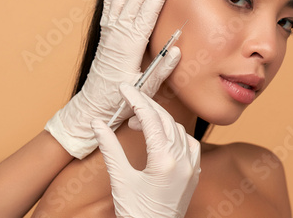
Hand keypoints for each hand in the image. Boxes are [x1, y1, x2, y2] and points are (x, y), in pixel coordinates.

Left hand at [46, 0, 178, 158]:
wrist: (92, 107)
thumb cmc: (119, 100)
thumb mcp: (146, 89)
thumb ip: (162, 69)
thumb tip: (177, 49)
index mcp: (130, 45)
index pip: (148, 10)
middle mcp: (118, 34)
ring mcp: (110, 33)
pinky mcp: (105, 37)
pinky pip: (108, 10)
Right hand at [91, 83, 200, 217]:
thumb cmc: (136, 212)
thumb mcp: (120, 179)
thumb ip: (110, 148)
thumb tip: (97, 123)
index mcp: (164, 160)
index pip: (150, 118)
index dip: (136, 100)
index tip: (125, 88)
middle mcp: (183, 159)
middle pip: (165, 120)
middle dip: (147, 105)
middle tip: (130, 97)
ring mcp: (192, 166)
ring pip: (178, 129)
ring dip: (160, 120)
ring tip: (139, 122)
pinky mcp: (194, 172)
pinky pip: (189, 142)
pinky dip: (174, 133)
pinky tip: (161, 136)